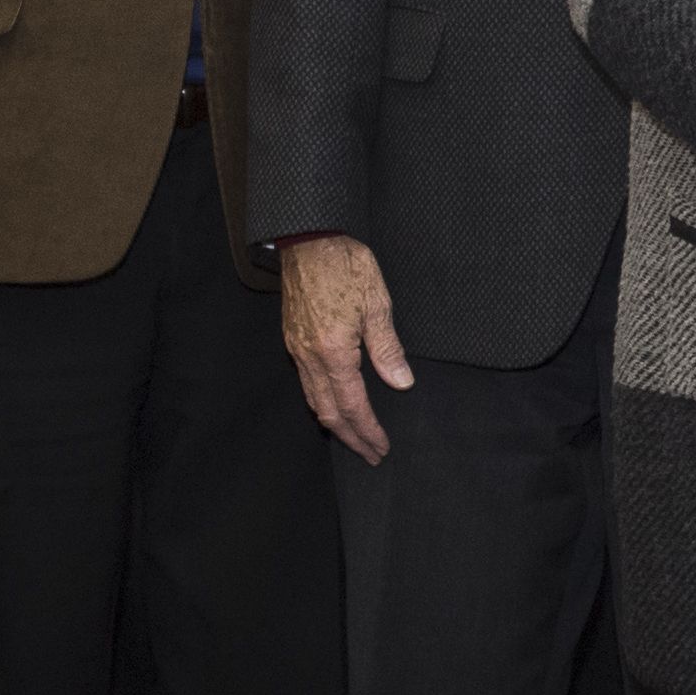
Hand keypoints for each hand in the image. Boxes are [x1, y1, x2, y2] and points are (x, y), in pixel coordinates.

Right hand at [279, 235, 412, 465]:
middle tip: (370, 454)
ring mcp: (298, 350)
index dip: (368, 429)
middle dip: (351, 437)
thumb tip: (402, 383)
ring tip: (355, 437)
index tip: (381, 447)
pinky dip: (321, 402)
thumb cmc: (346, 265)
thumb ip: (387, 348)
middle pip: (328, 412)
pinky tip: (334, 404)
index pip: (353, 404)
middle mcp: (310, 357)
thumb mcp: (376, 302)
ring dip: (335, 423)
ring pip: (313, 400)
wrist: (309, 240)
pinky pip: (306, 383)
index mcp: (334, 351)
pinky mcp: (293, 340)